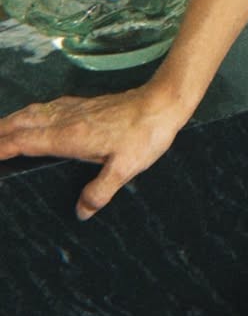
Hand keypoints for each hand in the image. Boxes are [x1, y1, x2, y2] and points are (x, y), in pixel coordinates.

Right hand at [0, 83, 190, 220]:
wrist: (163, 102)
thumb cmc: (145, 134)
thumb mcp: (125, 169)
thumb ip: (100, 192)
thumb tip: (81, 213)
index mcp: (70, 136)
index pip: (25, 141)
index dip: (1, 147)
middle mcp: (67, 119)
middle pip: (22, 123)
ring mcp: (76, 109)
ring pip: (34, 112)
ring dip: (12, 120)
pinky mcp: (86, 105)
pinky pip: (49, 107)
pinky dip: (31, 113)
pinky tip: (33, 116)